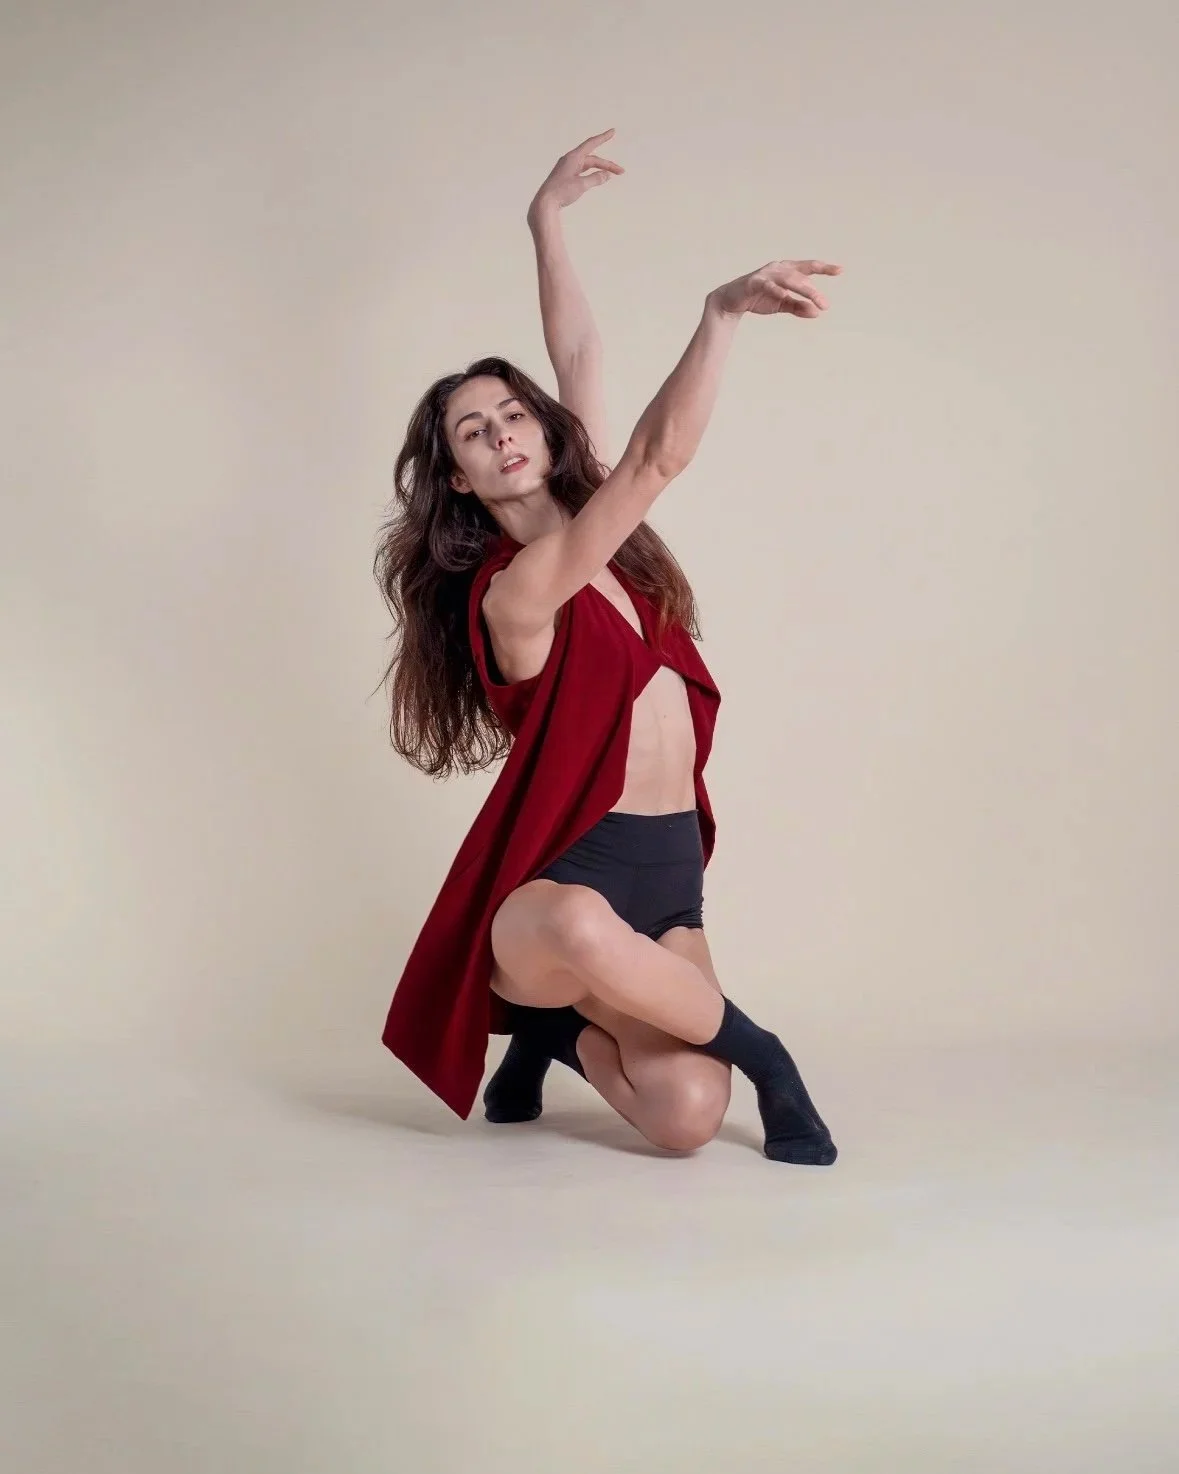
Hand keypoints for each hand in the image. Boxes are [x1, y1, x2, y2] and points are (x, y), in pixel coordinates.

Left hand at [528, 130, 624, 220]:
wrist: (545, 203)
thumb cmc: (561, 192)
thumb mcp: (581, 185)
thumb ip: (595, 179)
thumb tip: (606, 175)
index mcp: (573, 158)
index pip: (591, 144)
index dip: (603, 138)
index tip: (613, 132)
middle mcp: (570, 160)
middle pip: (592, 159)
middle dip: (607, 164)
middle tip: (620, 172)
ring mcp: (567, 168)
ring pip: (588, 166)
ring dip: (600, 169)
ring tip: (611, 175)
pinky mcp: (566, 177)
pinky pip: (582, 171)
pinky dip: (591, 174)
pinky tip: (597, 178)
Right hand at [708, 259, 842, 318]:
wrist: (732, 302)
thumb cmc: (759, 299)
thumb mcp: (782, 304)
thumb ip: (798, 307)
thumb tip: (817, 312)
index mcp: (787, 270)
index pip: (808, 267)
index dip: (824, 268)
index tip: (840, 270)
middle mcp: (778, 268)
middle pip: (801, 276)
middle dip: (814, 291)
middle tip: (826, 305)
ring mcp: (766, 274)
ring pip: (789, 279)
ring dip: (804, 290)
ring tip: (815, 301)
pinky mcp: (754, 282)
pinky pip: (768, 285)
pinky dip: (777, 290)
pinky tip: (785, 296)